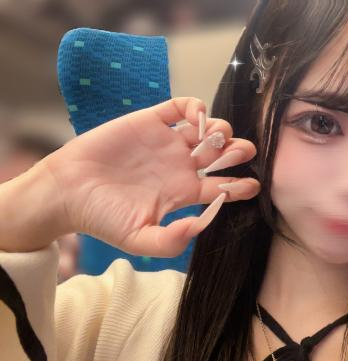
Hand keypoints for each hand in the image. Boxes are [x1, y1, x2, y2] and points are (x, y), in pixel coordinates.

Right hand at [39, 97, 259, 257]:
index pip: (222, 186)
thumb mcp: (139, 238)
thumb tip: (201, 228)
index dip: (240, 185)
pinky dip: (195, 108)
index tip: (252, 185)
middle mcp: (180, 166)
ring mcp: (167, 143)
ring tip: (217, 138)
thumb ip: (172, 240)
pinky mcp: (150, 122)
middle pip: (222, 155)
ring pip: (207, 130)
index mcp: (184, 193)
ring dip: (221, 130)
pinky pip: (180, 108)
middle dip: (238, 152)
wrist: (68, 192)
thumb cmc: (103, 218)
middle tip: (242, 152)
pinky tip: (198, 117)